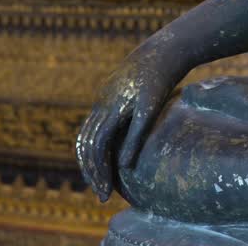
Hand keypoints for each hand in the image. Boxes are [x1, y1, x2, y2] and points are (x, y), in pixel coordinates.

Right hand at [75, 41, 185, 200]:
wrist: (160, 52)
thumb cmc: (161, 81)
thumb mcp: (152, 109)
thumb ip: (137, 137)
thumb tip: (124, 167)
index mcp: (111, 108)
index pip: (97, 148)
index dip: (100, 172)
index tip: (106, 194)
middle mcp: (101, 104)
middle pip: (86, 145)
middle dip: (92, 172)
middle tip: (102, 195)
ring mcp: (101, 99)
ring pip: (86, 136)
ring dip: (90, 161)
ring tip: (100, 181)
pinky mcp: (105, 96)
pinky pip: (93, 126)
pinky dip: (94, 145)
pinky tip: (105, 158)